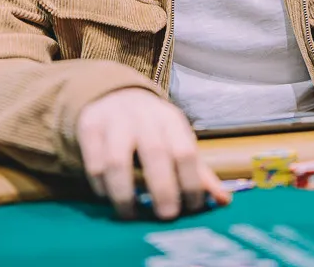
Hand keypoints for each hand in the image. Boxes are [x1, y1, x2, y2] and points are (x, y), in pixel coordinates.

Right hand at [76, 88, 228, 220]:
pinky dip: (101, 187)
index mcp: (170, 120)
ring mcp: (113, 121)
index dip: (190, 183)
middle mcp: (143, 117)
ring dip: (125, 194)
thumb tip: (224, 201)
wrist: (114, 97)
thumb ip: (198, 172)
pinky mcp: (88, 127)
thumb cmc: (153, 129)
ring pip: (117, 161)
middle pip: (154, 154)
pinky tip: (108, 197)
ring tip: (131, 215)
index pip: (185, 151)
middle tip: (166, 216)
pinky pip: (93, 164)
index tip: (191, 208)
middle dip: (163, 189)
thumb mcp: (177, 141)